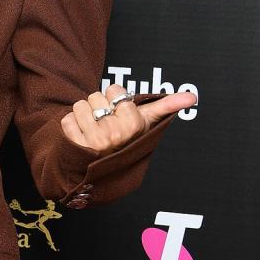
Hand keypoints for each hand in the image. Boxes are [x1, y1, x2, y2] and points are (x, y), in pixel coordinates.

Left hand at [59, 85, 196, 154]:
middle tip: (105, 123)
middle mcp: (114, 134)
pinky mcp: (74, 145)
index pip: (114, 90)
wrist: (105, 169)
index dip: (114, 98)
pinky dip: (71, 125)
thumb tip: (193, 96)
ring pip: (80, 105)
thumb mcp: (147, 122)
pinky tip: (81, 136)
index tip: (119, 112)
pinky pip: (66, 119)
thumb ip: (167, 106)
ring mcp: (93, 141)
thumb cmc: (128, 139)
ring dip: (83, 115)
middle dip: (99, 106)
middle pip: (96, 96)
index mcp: (132, 125)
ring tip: (93, 129)